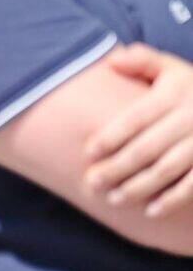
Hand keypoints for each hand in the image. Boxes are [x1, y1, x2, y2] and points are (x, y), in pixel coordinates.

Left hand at [85, 43, 192, 216]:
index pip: (137, 118)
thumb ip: (141, 59)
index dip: (111, 136)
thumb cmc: (190, 86)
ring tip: (113, 199)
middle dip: (117, 168)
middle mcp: (191, 119)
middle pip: (147, 148)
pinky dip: (172, 200)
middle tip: (92, 182)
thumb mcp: (170, 66)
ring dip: (138, 187)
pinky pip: (192, 185)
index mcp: (174, 94)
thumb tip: (110, 60)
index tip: (88, 152)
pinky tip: (150, 211)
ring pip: (167, 170)